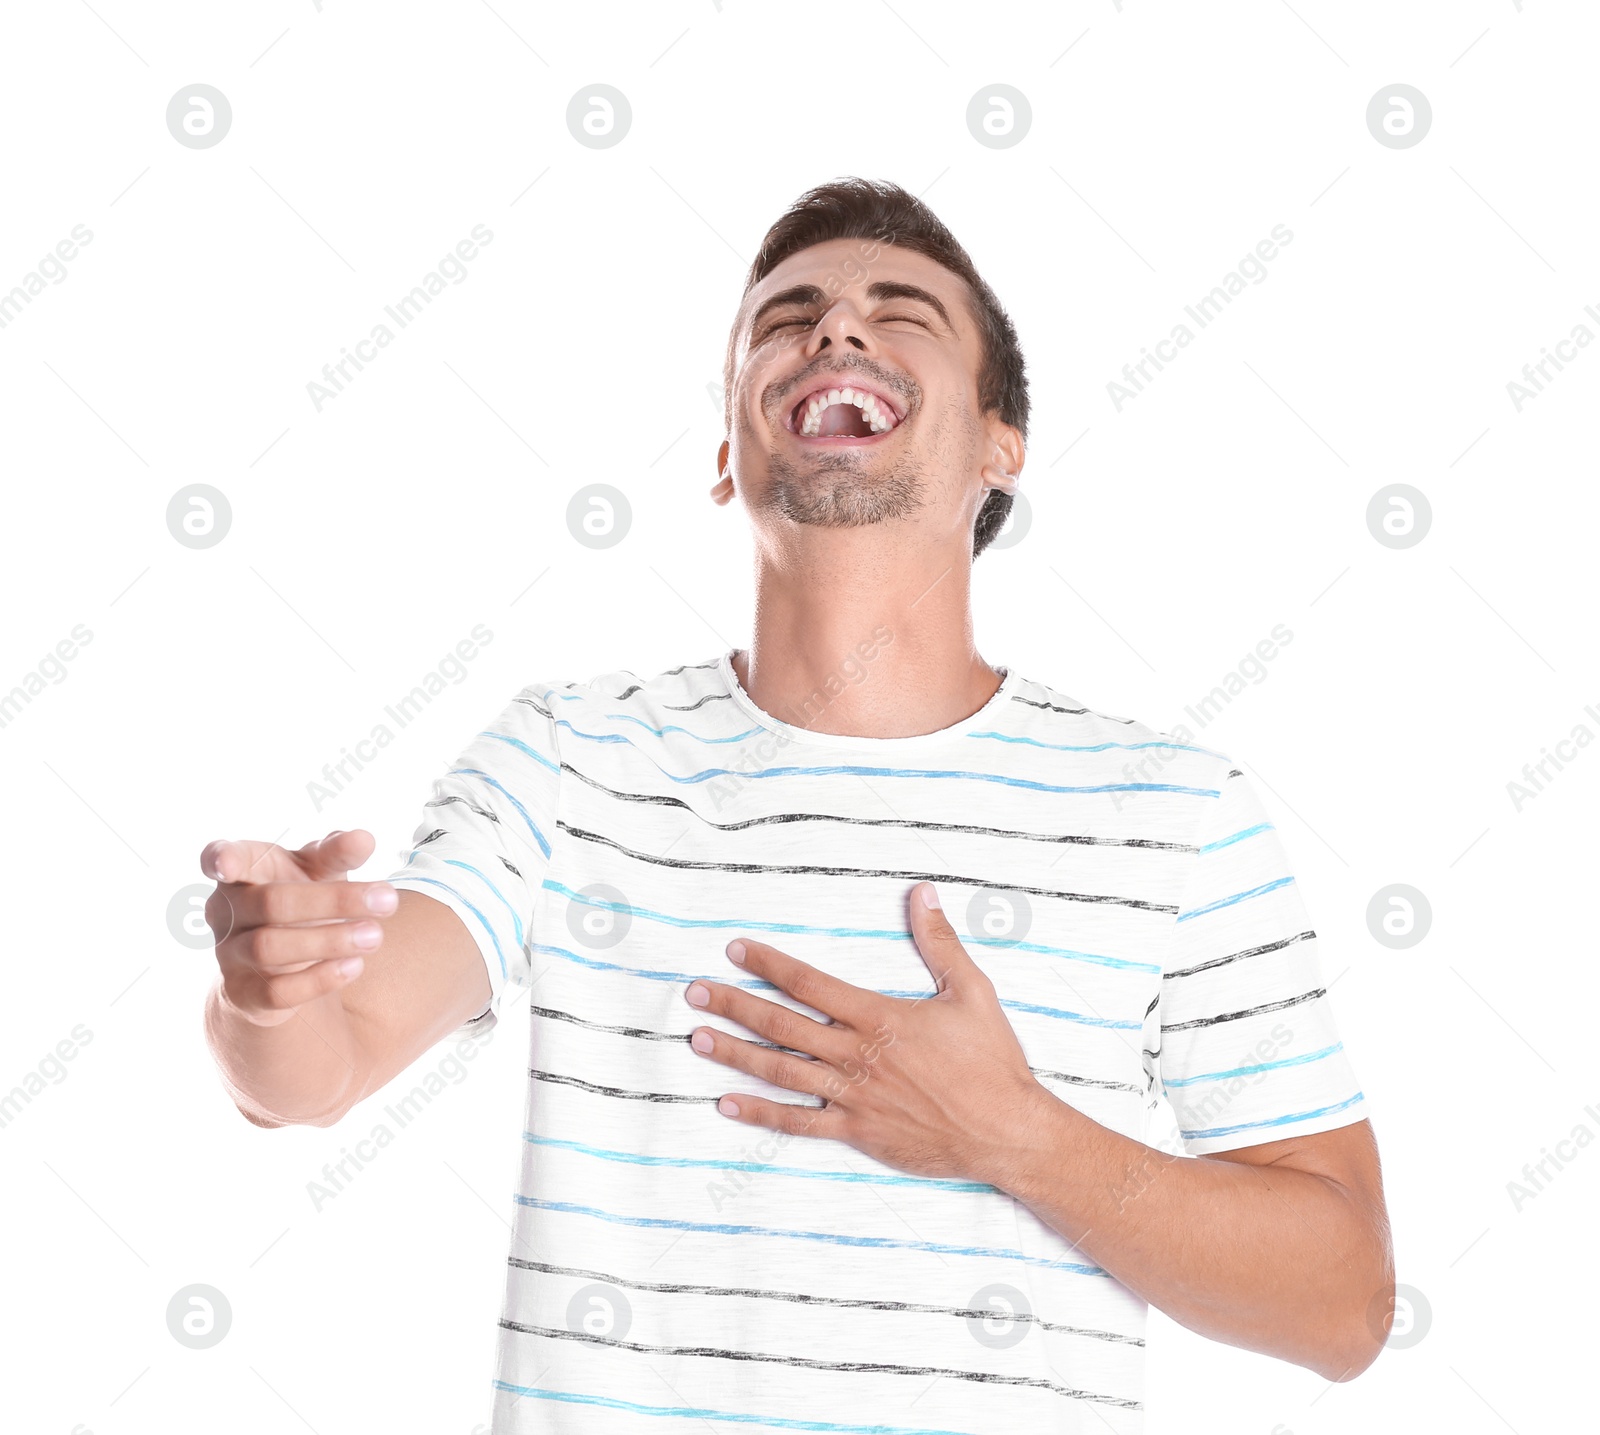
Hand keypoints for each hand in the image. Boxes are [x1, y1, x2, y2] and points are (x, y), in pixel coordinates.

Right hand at [200, 830, 396, 1026]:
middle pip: (272, 902)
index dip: (221, 858)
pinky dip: (319, 979)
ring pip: (270, 948)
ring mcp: (229, 955)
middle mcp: (226, 913)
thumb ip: (335, 852)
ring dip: (330, 940)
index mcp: (240, 873)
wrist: (279, 965)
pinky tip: (355, 966)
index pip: (223, 859)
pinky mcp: (244, 995)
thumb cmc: (300, 896)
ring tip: (376, 935)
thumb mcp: (317, 870)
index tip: (225, 864)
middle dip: (334, 900)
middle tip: (389, 899)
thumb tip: (364, 839)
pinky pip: (277, 992)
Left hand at [682, 881, 1053, 1186]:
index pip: (810, 983)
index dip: (769, 964)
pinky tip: (728, 1104)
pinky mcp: (857, 1132)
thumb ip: (940, 942)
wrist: (1007, 1131)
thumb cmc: (992, 1062)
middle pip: (782, 1026)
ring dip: (735, 1054)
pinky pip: (800, 1123)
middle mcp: (857, 1055)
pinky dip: (762, 1114)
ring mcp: (854, 1097)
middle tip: (693, 992)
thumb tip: (923, 893)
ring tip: (697, 1039)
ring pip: (781, 1072)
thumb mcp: (972, 991)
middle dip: (734, 1006)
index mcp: (879, 1017)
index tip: (736, 950)